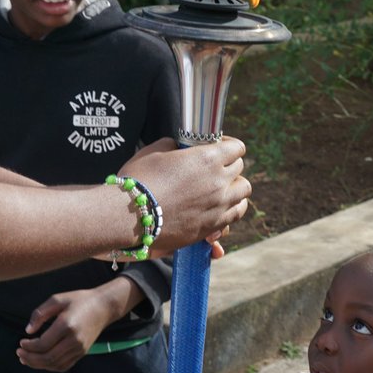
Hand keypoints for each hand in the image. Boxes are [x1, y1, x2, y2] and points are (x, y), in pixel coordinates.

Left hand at [17, 288, 117, 371]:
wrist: (104, 307)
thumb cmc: (79, 300)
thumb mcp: (57, 299)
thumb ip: (40, 313)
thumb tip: (28, 330)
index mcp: (66, 325)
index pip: (43, 344)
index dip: (29, 346)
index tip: (21, 342)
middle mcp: (74, 340)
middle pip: (48, 357)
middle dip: (30, 358)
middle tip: (19, 353)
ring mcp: (80, 348)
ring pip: (55, 364)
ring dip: (38, 364)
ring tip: (26, 359)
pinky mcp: (82, 352)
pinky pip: (64, 366)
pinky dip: (50, 366)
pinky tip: (41, 361)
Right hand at [120, 137, 250, 255]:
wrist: (128, 216)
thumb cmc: (138, 180)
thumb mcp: (153, 152)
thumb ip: (173, 146)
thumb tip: (178, 147)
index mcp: (208, 159)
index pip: (237, 148)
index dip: (229, 145)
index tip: (219, 146)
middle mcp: (218, 183)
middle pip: (241, 170)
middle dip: (230, 166)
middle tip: (217, 168)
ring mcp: (218, 207)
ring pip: (243, 194)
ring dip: (235, 189)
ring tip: (223, 189)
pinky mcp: (210, 227)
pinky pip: (233, 218)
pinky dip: (230, 211)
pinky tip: (220, 208)